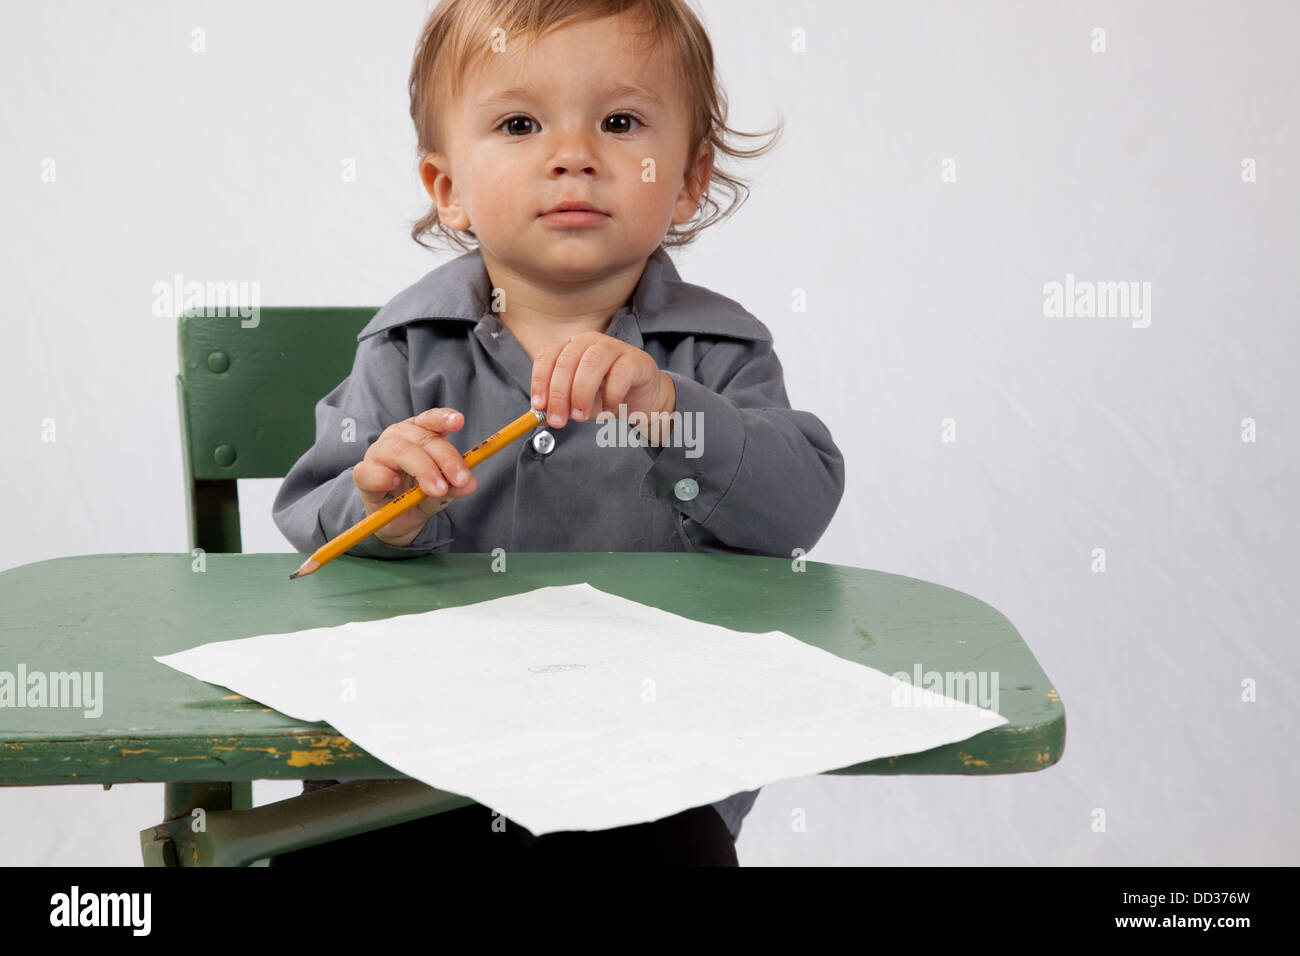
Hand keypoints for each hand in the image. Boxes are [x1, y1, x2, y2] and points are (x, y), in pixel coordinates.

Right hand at [352, 407, 478, 545]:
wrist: (397, 522)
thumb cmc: (419, 497)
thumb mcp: (443, 492)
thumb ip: (454, 486)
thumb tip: (470, 483)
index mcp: (419, 434)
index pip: (430, 419)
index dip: (444, 418)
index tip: (459, 421)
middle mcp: (398, 437)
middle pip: (422, 438)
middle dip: (445, 458)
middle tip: (460, 479)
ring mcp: (378, 453)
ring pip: (400, 451)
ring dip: (423, 469)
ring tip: (437, 489)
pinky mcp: (364, 474)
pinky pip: (369, 471)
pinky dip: (382, 476)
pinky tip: (393, 483)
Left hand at [529, 331, 675, 428]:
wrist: (641, 398)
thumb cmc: (605, 395)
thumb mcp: (576, 403)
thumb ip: (558, 407)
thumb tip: (538, 418)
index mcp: (569, 347)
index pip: (547, 357)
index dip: (539, 382)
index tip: (538, 407)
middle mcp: (589, 341)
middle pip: (566, 362)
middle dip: (559, 394)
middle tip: (559, 420)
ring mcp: (613, 347)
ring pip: (591, 363)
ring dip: (581, 393)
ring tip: (581, 416)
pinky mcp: (635, 360)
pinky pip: (619, 375)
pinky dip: (611, 396)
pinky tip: (609, 411)